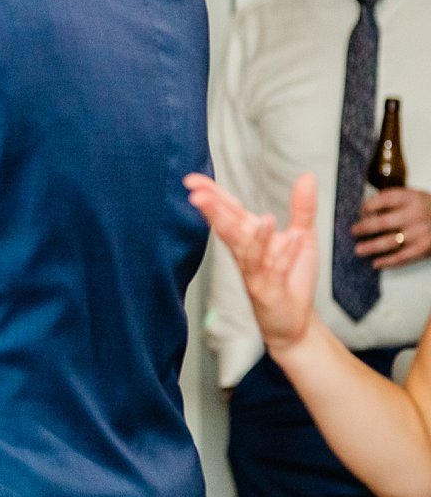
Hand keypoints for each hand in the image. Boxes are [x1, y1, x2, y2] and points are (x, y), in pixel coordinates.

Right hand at [185, 172, 317, 352]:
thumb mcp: (302, 236)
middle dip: (213, 213)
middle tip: (196, 197)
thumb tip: (306, 176)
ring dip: (255, 237)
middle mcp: (246, 254)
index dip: (211, 195)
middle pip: (228, 229)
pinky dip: (283, 257)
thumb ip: (301, 208)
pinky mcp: (269, 292)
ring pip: (250, 252)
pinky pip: (276, 272)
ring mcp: (255, 273)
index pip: (227, 211)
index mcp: (249, 237)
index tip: (191, 180)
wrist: (295, 320)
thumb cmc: (291, 278)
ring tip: (263, 219)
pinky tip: (293, 240)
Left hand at [353, 187, 430, 268]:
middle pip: (383, 222)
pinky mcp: (424, 248)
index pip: (382, 200)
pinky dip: (388, 261)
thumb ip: (392, 200)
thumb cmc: (427, 208)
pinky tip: (376, 263)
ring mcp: (420, 232)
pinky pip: (403, 257)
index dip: (367, 207)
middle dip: (364, 228)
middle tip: (354, 232)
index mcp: (410, 198)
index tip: (360, 213)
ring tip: (359, 250)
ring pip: (390, 242)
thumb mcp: (413, 196)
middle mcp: (415, 214)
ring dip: (371, 247)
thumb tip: (365, 211)